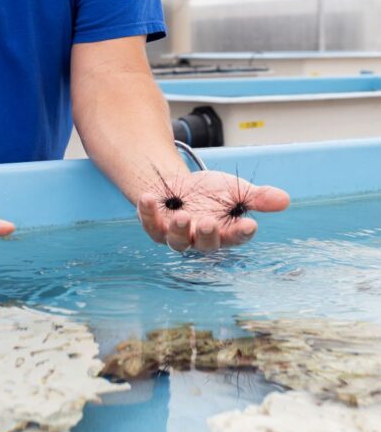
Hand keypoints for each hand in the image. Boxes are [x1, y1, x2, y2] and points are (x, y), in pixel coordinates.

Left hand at [137, 168, 288, 252]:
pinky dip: (146, 213)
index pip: (236, 238)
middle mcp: (200, 239)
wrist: (178, 187)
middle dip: (207, 235)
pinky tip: (147, 198)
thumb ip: (257, 197)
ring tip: (182, 215)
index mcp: (223, 232)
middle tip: (208, 222)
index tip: (250, 225)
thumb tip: (284, 199)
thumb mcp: (234, 190)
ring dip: (178, 229)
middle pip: (206, 245)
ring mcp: (176, 235)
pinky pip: (149, 225)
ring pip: (177, 241)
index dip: (242, 234)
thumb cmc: (209, 193)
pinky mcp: (154, 226)